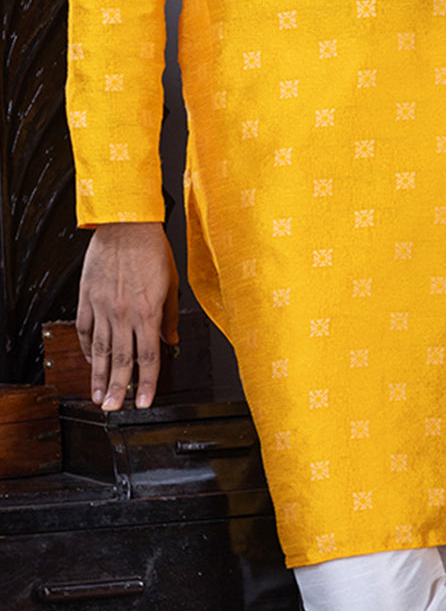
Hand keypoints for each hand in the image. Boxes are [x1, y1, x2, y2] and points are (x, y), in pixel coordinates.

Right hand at [76, 223, 179, 410]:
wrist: (125, 225)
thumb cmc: (151, 248)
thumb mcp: (172, 282)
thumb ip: (171, 315)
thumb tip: (172, 339)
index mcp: (148, 311)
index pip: (150, 357)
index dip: (148, 383)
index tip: (145, 401)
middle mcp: (124, 314)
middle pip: (122, 361)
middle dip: (119, 389)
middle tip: (115, 409)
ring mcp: (103, 308)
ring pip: (101, 351)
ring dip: (100, 376)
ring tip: (98, 396)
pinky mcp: (87, 299)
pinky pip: (86, 330)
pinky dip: (88, 348)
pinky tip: (91, 360)